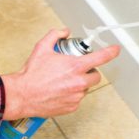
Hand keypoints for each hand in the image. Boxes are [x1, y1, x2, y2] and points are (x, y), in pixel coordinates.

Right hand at [1, 29, 120, 120]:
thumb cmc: (32, 74)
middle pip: (96, 76)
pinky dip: (71, 95)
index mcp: (75, 66)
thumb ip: (55, 35)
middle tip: (76, 70)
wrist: (23, 94)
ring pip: (85, 88)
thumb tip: (64, 32)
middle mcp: (78, 82)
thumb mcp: (42, 48)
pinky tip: (59, 91)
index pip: (100, 57)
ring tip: (63, 81)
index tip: (115, 50)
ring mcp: (76, 96)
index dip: (110, 52)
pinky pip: (77, 99)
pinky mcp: (71, 107)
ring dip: (79, 84)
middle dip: (89, 72)